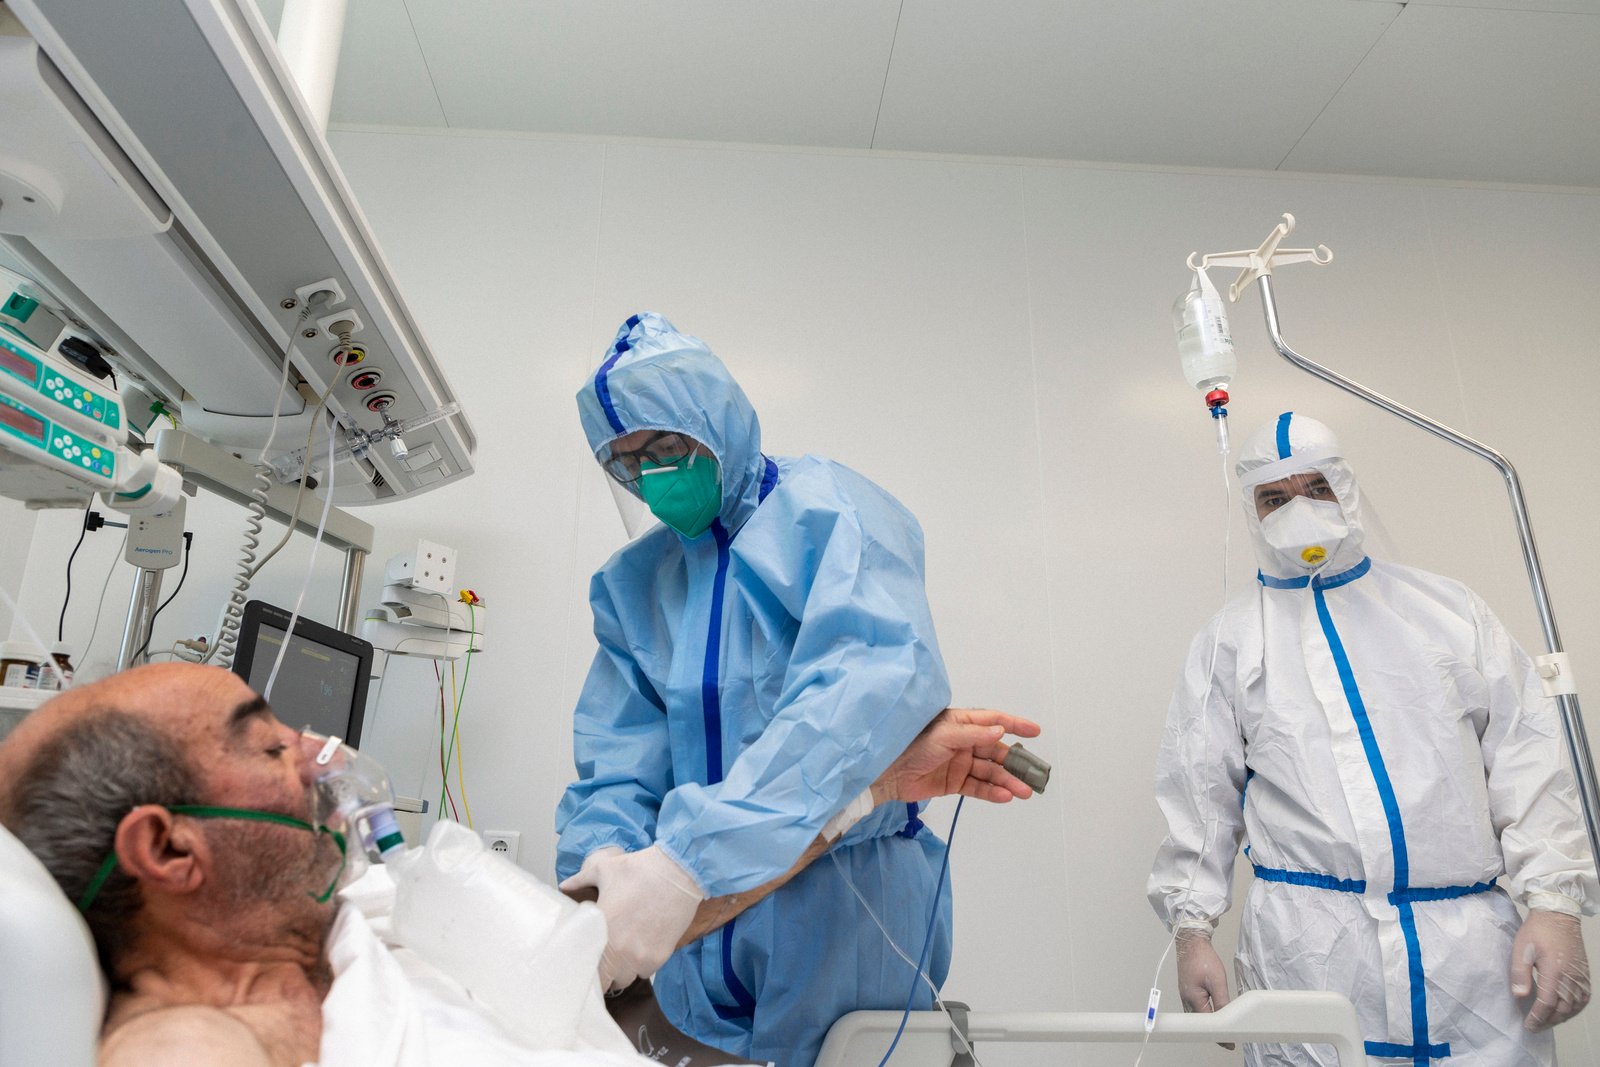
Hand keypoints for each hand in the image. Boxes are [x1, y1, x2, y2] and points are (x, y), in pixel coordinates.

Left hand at [558, 845, 703, 990]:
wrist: (678, 872)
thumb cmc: (640, 870)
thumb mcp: (605, 869)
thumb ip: (580, 880)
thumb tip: (565, 886)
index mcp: (601, 932)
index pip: (589, 972)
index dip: (586, 971)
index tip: (587, 964)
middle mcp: (620, 951)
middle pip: (608, 981)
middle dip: (605, 972)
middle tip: (605, 957)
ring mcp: (642, 956)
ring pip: (627, 978)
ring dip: (623, 969)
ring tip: (624, 951)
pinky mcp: (661, 956)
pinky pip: (646, 972)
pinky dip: (642, 964)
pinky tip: (642, 946)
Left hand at [876, 707, 1041, 805]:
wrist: (888, 773)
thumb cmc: (911, 745)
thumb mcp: (944, 736)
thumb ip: (973, 735)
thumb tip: (1000, 731)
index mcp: (961, 724)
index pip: (994, 721)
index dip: (1015, 725)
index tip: (1035, 732)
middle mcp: (964, 742)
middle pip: (996, 752)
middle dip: (1015, 763)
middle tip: (1033, 775)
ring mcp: (961, 763)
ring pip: (991, 772)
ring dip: (1007, 781)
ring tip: (1022, 792)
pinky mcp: (955, 783)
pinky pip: (979, 787)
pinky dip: (992, 792)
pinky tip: (1005, 796)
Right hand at [1175, 926, 1234, 1048]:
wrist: (1191, 942)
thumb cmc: (1203, 959)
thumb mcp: (1218, 980)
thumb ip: (1222, 1001)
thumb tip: (1227, 1018)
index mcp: (1193, 999)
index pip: (1206, 1024)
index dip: (1218, 1035)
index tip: (1228, 1043)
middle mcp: (1186, 1000)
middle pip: (1199, 1022)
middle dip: (1212, 1031)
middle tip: (1227, 1037)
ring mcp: (1184, 995)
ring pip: (1196, 1016)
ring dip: (1207, 1023)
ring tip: (1222, 1028)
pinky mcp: (1186, 991)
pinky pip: (1194, 1008)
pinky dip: (1203, 1013)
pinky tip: (1211, 1013)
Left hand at [1511, 909, 1590, 1030]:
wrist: (1558, 914)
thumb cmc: (1537, 930)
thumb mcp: (1522, 949)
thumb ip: (1520, 973)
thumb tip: (1520, 996)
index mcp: (1554, 972)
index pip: (1547, 1003)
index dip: (1537, 1017)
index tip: (1528, 1025)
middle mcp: (1571, 978)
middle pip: (1562, 1009)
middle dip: (1548, 1021)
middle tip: (1534, 1026)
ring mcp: (1580, 977)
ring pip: (1575, 1007)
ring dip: (1561, 1017)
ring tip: (1546, 1021)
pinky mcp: (1584, 974)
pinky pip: (1583, 998)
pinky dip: (1574, 1009)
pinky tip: (1564, 1011)